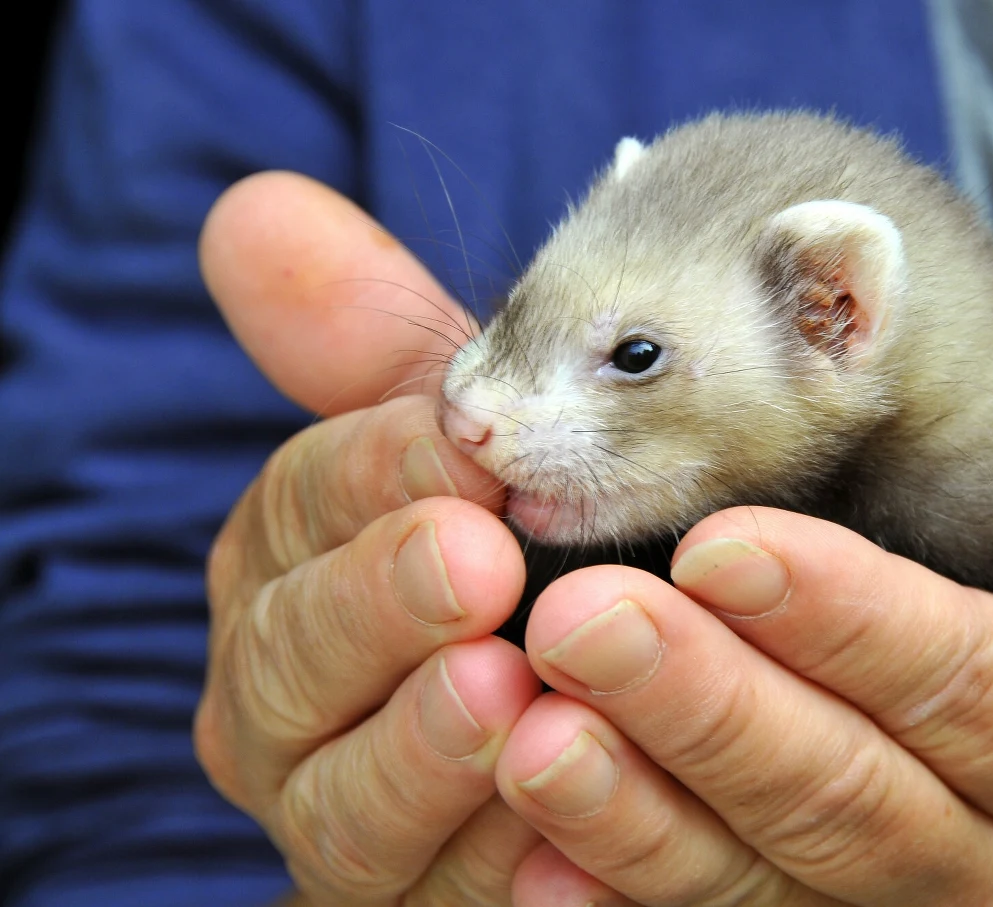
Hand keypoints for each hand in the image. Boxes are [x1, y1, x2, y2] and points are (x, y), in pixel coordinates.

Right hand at [194, 172, 543, 903]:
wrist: (558, 722)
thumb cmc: (490, 563)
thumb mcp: (450, 455)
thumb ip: (368, 357)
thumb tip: (253, 207)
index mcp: (288, 569)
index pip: (299, 509)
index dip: (369, 475)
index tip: (464, 448)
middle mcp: (287, 701)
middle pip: (293, 661)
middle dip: (379, 609)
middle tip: (479, 565)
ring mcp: (344, 815)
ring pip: (349, 804)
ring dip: (424, 755)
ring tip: (507, 702)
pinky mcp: (420, 903)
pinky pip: (447, 901)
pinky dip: (501, 872)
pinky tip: (566, 840)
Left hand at [490, 295, 992, 904]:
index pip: (967, 682)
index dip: (851, 619)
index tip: (727, 544)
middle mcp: (970, 844)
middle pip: (835, 789)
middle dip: (709, 706)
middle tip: (586, 616)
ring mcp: (872, 898)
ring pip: (748, 870)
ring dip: (632, 807)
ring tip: (529, 729)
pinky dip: (614, 890)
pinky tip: (529, 854)